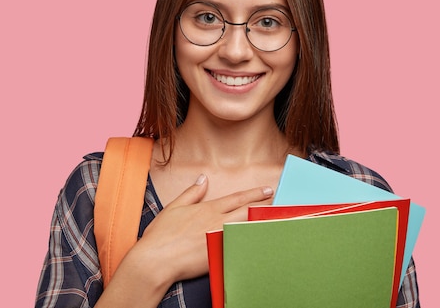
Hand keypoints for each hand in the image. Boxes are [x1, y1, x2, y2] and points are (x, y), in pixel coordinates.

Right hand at [137, 174, 272, 282]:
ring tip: (282, 217)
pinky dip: (257, 240)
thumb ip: (192, 193)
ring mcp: (220, 238)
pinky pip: (244, 245)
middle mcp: (217, 221)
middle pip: (248, 210)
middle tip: (284, 201)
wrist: (155, 260)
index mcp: (207, 209)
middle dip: (267, 205)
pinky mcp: (220, 254)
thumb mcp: (174, 207)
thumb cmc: (161, 236)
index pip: (237, 198)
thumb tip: (203, 178)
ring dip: (266, 221)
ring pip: (250, 226)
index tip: (268, 189)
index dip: (254, 193)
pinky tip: (268, 239)